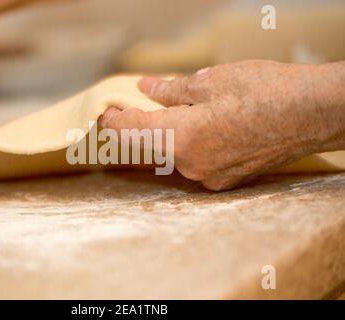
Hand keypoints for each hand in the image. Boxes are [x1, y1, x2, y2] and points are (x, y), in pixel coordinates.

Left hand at [101, 60, 344, 190]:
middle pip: (151, 145)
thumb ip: (171, 90)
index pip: (133, 131)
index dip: (115, 121)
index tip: (107, 112)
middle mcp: (190, 164)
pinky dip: (189, 146)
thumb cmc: (265, 92)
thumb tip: (146, 88)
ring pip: (173, 155)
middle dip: (139, 128)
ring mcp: (208, 176)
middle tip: (133, 109)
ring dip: (166, 136)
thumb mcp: (211, 81)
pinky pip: (195, 163)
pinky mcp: (225, 180)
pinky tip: (201, 131)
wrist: (313, 114)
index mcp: (182, 137)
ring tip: (173, 115)